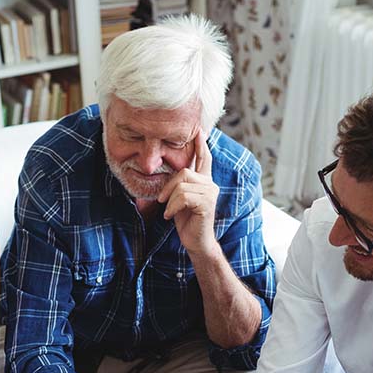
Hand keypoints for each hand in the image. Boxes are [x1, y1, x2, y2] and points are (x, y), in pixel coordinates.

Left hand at [158, 129, 219, 256]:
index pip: (204, 158)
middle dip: (169, 186)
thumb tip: (168, 170)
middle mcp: (210, 184)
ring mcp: (211, 193)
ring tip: (168, 211)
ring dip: (170, 200)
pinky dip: (172, 207)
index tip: (199, 130)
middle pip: (184, 172)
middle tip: (162, 201)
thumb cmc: (186, 220)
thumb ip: (178, 184)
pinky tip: (170, 217)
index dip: (201, 144)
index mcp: (204, 181)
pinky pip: (183, 197)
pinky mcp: (207, 204)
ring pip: (182, 186)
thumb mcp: (178, 198)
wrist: (195, 242)